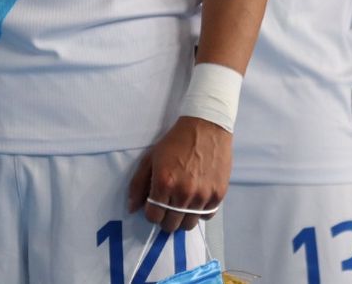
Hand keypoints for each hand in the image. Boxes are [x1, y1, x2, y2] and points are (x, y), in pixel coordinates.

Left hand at [127, 116, 231, 231]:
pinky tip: (198, 198)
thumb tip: (132, 208)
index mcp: (164, 183)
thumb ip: (138, 184)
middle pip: (171, 225)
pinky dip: (201, 211)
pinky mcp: (218, 194)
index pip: (153, 217)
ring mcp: (203, 195)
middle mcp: (183, 193)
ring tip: (184, 203)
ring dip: (183, 217)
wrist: (207, 126)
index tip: (155, 205)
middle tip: (169, 205)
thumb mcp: (151, 158)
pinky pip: (207, 216)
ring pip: (189, 224)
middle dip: (166, 218)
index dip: (152, 213)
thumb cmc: (176, 141)